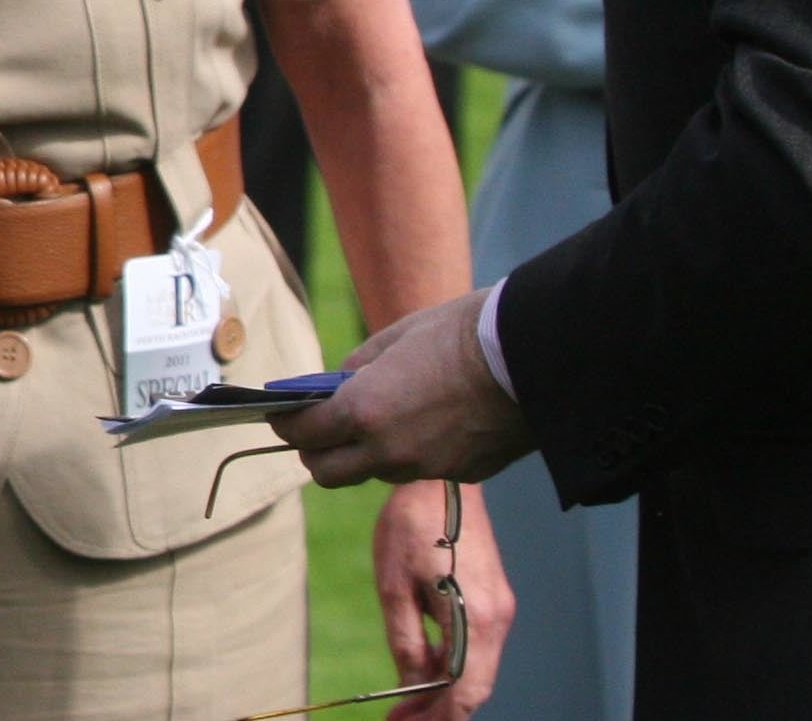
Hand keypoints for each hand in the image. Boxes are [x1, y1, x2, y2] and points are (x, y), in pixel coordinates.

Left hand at [277, 290, 536, 486]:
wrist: (531, 356)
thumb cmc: (458, 335)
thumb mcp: (393, 339)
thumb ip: (357, 370)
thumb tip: (337, 387)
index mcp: (363, 413)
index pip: (303, 435)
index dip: (286, 424)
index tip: (280, 414)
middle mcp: (389, 451)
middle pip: (328, 473)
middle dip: (317, 452)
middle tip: (319, 428)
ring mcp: (426, 468)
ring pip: (376, 473)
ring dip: (366, 454)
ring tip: (380, 420)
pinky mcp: (461, 475)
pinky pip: (420, 469)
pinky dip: (411, 453)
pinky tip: (429, 423)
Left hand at [371, 479, 509, 717]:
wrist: (442, 481)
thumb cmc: (413, 525)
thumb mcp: (394, 585)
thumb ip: (406, 640)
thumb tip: (410, 685)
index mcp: (477, 619)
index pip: (464, 692)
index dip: (436, 717)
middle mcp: (498, 620)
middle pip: (474, 687)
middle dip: (439, 711)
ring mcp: (499, 609)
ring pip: (476, 670)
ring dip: (444, 690)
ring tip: (405, 704)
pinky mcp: (492, 599)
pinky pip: (475, 647)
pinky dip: (452, 665)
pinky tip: (423, 669)